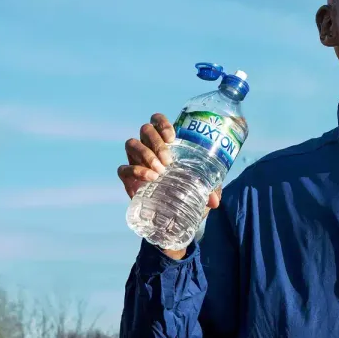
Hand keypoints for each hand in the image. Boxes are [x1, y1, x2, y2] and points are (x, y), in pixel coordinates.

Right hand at [118, 113, 221, 258]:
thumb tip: (215, 201)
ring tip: (158, 172)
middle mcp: (148, 147)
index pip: (157, 120)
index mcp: (164, 143)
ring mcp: (135, 160)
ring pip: (132, 144)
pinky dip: (135, 171)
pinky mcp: (127, 177)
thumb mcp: (200, 189)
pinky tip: (149, 179)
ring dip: (145, 155)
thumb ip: (209, 190)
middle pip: (145, 130)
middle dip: (156, 143)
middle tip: (168, 161)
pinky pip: (123, 169)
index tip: (172, 138)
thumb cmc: (185, 193)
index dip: (162, 124)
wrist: (169, 216)